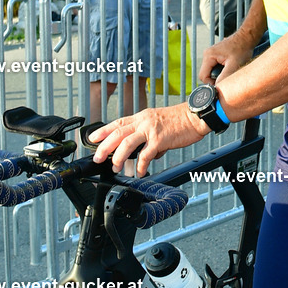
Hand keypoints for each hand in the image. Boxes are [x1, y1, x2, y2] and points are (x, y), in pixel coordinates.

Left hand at [90, 103, 207, 175]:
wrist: (195, 116)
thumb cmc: (180, 120)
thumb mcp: (158, 123)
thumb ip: (148, 137)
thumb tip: (145, 155)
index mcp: (142, 117)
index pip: (117, 122)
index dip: (103, 130)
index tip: (92, 138)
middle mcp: (143, 121)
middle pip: (117, 133)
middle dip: (104, 146)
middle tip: (97, 157)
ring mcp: (151, 130)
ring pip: (126, 143)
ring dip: (118, 157)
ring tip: (116, 168)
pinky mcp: (160, 139)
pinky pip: (145, 155)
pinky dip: (140, 165)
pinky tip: (139, 172)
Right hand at [199, 33, 253, 82]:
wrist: (246, 38)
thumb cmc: (241, 49)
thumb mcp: (234, 65)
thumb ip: (224, 76)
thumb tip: (218, 88)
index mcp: (208, 56)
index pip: (203, 76)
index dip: (211, 83)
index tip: (221, 85)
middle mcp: (207, 55)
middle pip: (206, 74)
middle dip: (215, 79)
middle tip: (227, 78)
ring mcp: (211, 55)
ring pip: (210, 72)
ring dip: (219, 75)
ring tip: (230, 71)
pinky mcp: (216, 56)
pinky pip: (214, 68)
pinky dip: (221, 71)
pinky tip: (229, 68)